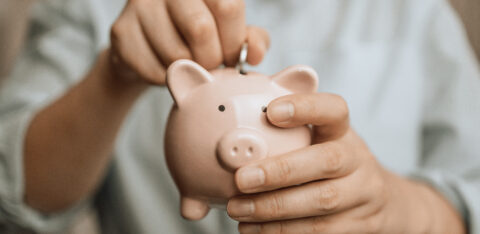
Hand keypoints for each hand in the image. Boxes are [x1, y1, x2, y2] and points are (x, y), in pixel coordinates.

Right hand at [108, 0, 268, 84]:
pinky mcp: (122, 32)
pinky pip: (156, 70)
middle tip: (210, 65)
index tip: (231, 55)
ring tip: (189, 66)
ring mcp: (140, 5)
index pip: (228, 7)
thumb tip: (255, 54)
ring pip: (177, 54)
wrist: (147, 51)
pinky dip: (169, 79)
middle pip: (200, 29)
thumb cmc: (194, 38)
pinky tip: (168, 69)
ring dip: (190, 71)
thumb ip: (250, 39)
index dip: (235, 41)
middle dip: (212, 59)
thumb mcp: (229, 35)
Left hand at [227, 93, 465, 233]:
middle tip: (242, 179)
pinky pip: (320, 232)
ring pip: (321, 202)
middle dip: (280, 171)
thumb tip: (236, 115)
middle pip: (327, 161)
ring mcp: (363, 195)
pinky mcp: (360, 225)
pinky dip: (282, 232)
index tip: (271, 111)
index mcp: (343, 132)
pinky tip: (254, 229)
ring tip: (238, 209)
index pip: (334, 110)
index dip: (306, 108)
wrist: (379, 200)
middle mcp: (358, 161)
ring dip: (273, 209)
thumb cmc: (330, 162)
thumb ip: (289, 127)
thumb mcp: (319, 138)